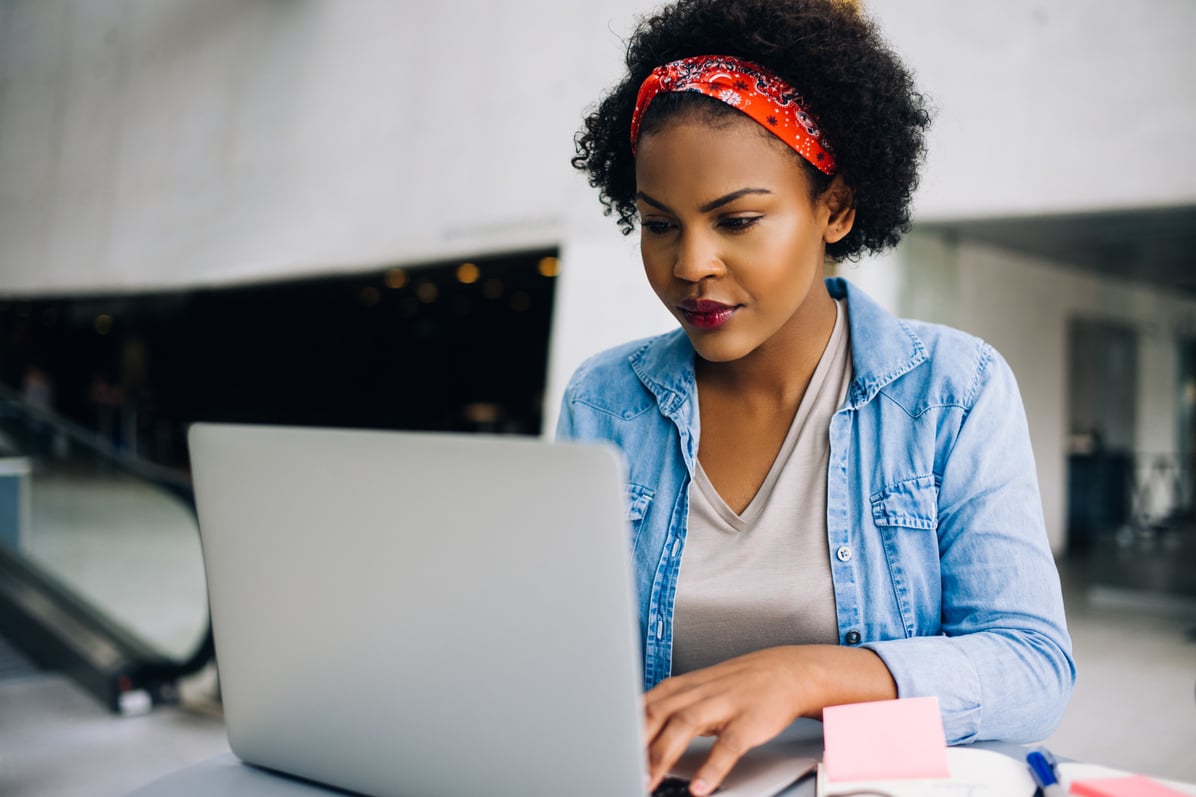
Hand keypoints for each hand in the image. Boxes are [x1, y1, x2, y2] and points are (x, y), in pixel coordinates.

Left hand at [643, 645, 895, 795]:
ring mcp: (723, 704)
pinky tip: (701, 787)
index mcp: (680, 687)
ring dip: (662, 754)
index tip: (605, 751)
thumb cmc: (737, 685)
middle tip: (618, 769)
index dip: (621, 729)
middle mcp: (697, 692)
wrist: (787, 671)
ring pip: (684, 726)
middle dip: (634, 744)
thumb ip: (667, 709)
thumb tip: (634, 734)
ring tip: (647, 781)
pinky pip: (728, 745)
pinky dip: (713, 766)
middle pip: (656, 714)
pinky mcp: (748, 721)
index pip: (642, 706)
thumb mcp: (696, 690)